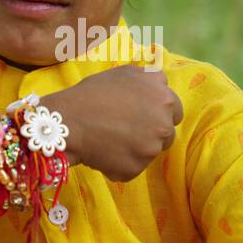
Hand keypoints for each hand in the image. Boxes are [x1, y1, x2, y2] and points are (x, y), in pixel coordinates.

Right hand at [42, 64, 183, 181]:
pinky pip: (133, 167)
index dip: (158, 112)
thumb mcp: (124, 74)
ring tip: (110, 139)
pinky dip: (121, 163)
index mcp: (163, 96)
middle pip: (167, 132)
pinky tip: (103, 151)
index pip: (174, 109)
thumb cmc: (91, 94)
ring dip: (136, 148)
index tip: (144, 115)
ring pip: (150, 151)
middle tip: (126, 130)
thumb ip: (148, 80)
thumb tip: (158, 85)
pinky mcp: (137, 168)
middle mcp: (163, 122)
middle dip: (151, 132)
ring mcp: (152, 148)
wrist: (68, 122)